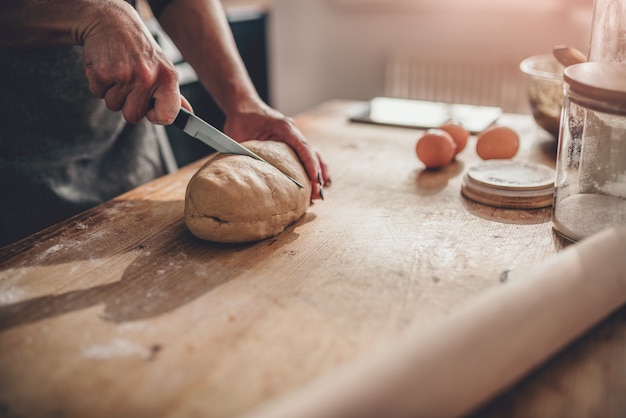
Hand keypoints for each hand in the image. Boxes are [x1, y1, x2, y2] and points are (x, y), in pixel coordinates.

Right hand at [79, 1, 181, 124]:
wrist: (113, 22)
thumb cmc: (140, 50)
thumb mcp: (163, 68)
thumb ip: (174, 94)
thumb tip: (188, 113)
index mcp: (168, 77)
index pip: (168, 116)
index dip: (156, 116)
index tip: (150, 110)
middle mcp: (147, 77)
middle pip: (133, 117)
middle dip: (128, 105)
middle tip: (130, 84)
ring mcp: (123, 75)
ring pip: (114, 106)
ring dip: (113, 93)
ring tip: (119, 72)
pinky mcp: (101, 73)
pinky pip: (98, 94)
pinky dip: (100, 85)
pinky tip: (108, 68)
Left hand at [223, 105, 329, 200]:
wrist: (243, 107)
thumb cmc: (242, 119)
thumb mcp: (238, 135)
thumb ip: (243, 152)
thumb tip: (244, 173)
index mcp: (284, 127)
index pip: (302, 146)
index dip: (310, 163)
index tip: (315, 178)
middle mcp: (293, 132)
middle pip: (312, 154)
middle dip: (317, 174)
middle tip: (317, 194)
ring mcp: (294, 138)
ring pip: (312, 156)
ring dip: (317, 173)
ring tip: (319, 194)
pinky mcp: (291, 145)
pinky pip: (306, 157)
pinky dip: (311, 169)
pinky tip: (314, 183)